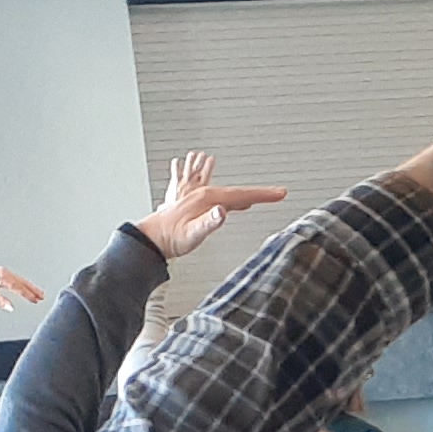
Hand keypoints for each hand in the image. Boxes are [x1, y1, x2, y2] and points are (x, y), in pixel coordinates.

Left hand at [0, 263, 44, 307]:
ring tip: (39, 294)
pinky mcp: (2, 272)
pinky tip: (28, 288)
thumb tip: (11, 307)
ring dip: (30, 287)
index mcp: (0, 277)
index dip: (27, 294)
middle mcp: (3, 272)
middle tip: (42, 297)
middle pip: (22, 282)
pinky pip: (16, 278)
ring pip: (20, 280)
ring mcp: (3, 271)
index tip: (35, 300)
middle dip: (32, 289)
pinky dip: (23, 283)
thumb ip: (0, 302)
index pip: (17, 287)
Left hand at [141, 150, 288, 262]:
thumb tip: (223, 211)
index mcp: (207, 199)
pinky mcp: (198, 207)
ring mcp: (201, 199)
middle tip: (279, 194)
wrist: (153, 239)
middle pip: (239, 192)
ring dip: (248, 195)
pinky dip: (234, 200)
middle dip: (260, 194)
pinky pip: (222, 199)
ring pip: (230, 194)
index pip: (241, 195)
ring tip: (263, 196)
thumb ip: (208, 222)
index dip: (263, 194)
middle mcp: (205, 195)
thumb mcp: (192, 234)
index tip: (280, 193)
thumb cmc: (171, 238)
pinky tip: (236, 204)